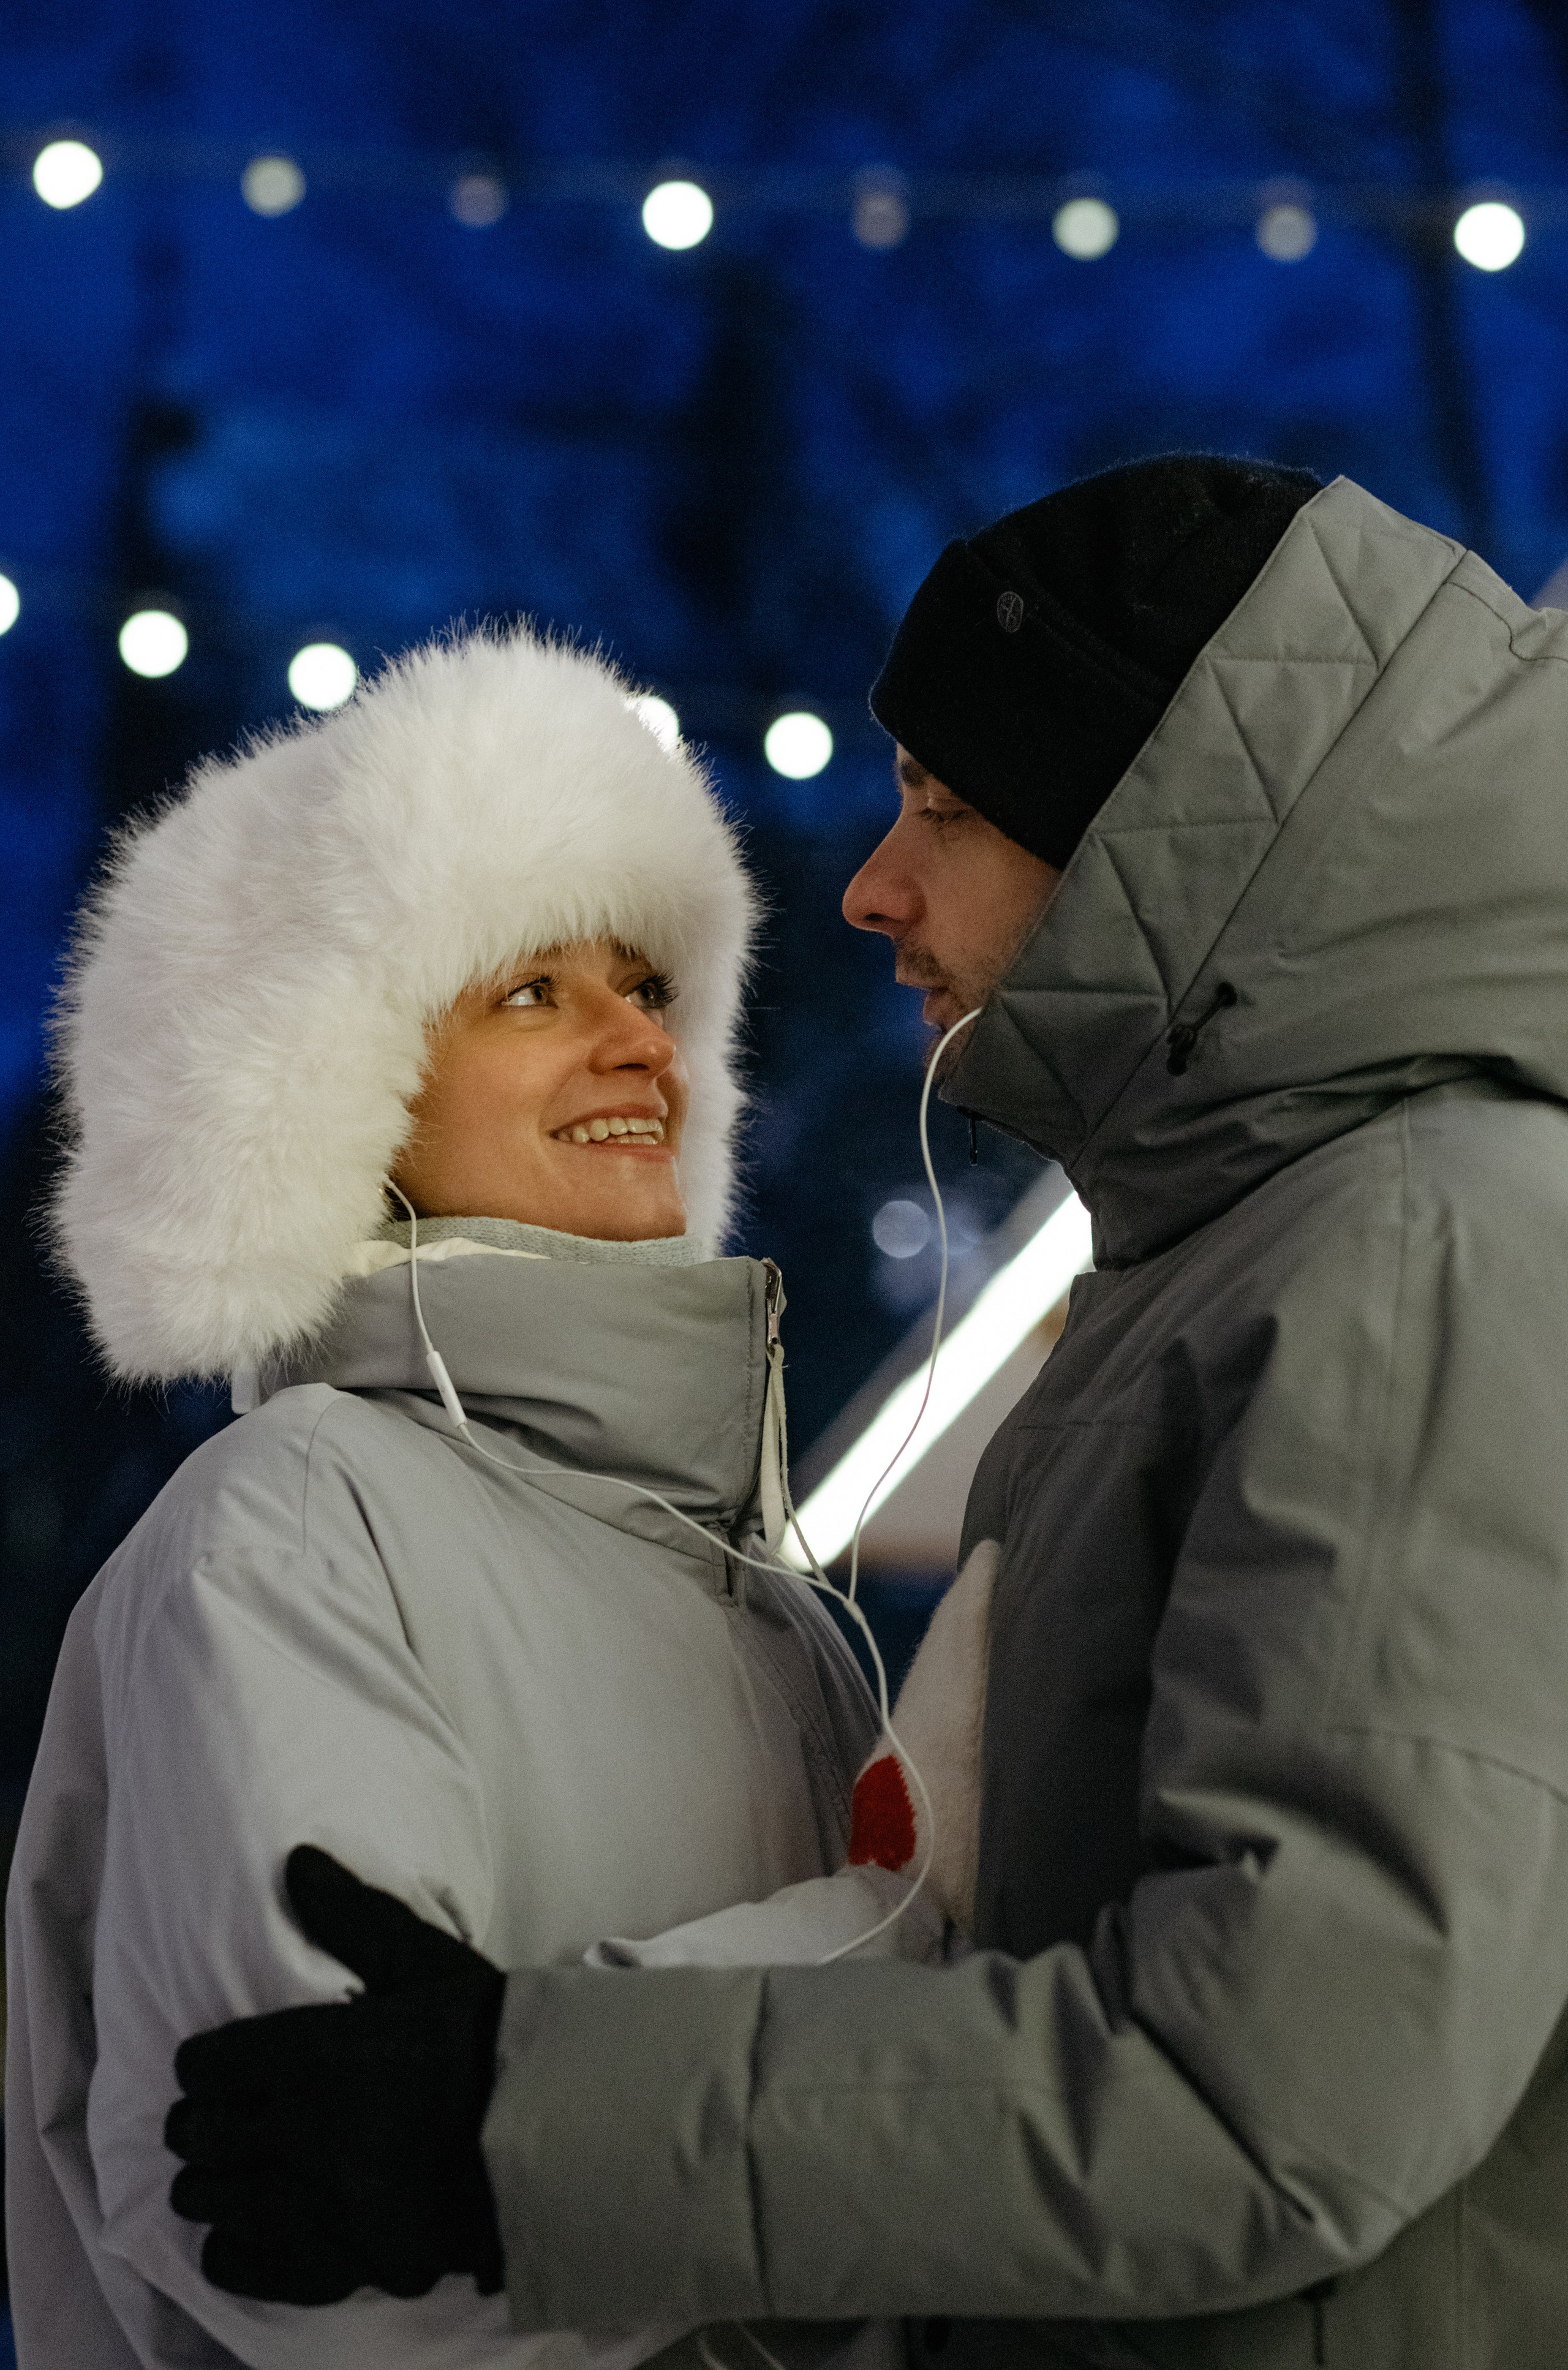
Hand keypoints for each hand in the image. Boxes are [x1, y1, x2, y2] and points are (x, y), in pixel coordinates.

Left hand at [165, 1845, 505, 2304]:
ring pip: (215, 2199)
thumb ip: (354, 1916)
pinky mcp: (344, 2261)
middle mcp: (308, 2134)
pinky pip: (249, 2266)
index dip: (201, 2064)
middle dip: (199, 2122)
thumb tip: (298, 1861)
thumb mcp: (423, 1962)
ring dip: (213, 2181)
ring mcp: (323, 2207)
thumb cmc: (485, 2038)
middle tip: (214, 2117)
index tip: (211, 2065)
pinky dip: (235, 2246)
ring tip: (231, 2170)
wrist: (554, 2130)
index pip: (208, 2066)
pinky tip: (247, 2228)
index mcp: (320, 2055)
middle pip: (202, 2134)